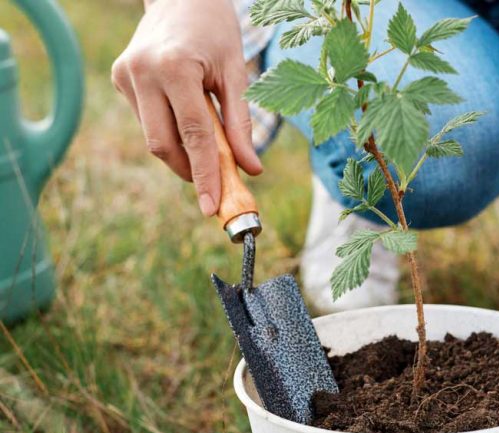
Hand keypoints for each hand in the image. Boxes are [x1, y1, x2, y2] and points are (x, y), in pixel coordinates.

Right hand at [111, 0, 261, 215]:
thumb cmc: (215, 31)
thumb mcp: (236, 74)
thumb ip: (240, 124)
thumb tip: (251, 169)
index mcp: (175, 68)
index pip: (193, 136)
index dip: (204, 175)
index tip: (212, 207)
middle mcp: (142, 72)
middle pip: (163, 145)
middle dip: (190, 171)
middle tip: (215, 183)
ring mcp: (126, 75)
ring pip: (153, 137)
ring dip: (182, 151)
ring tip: (206, 139)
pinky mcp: (119, 77)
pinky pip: (147, 120)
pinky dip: (170, 130)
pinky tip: (184, 110)